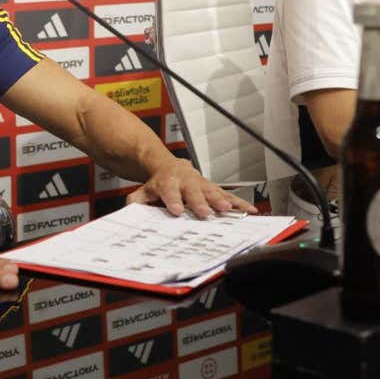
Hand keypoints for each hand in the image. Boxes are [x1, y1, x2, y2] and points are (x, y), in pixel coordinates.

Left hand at [126, 158, 259, 217]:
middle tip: (205, 212)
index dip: (173, 200)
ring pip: (212, 191)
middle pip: (193, 192)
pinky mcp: (213, 188)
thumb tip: (129, 209)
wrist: (169, 166)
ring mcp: (202, 184)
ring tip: (229, 210)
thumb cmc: (158, 184)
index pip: (169, 192)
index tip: (176, 211)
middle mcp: (186, 182)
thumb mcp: (144, 191)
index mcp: (168, 183)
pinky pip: (228, 196)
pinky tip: (250, 211)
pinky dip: (239, 203)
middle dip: (200, 202)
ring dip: (221, 201)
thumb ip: (136, 200)